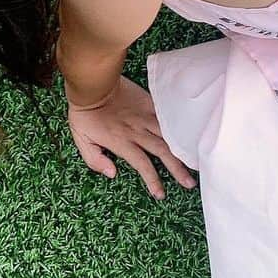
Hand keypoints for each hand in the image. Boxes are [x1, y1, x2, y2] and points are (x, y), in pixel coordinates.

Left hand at [68, 77, 195, 200]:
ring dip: (183, 149)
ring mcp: (145, 116)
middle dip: (178, 169)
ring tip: (196, 161)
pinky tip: (191, 134)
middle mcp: (138, 131)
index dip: (152, 181)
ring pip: (169, 135)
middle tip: (190, 184)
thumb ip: (94, 159)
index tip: (161, 194)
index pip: (142, 165)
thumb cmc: (84, 112)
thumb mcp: (80, 139)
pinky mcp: (149, 103)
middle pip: (162, 152)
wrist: (92, 83)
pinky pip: (167, 116)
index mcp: (122, 142)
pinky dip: (179, 126)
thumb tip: (112, 173)